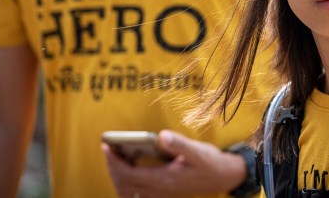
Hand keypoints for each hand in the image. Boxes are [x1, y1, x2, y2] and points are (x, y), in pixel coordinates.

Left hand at [102, 130, 246, 197]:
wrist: (223, 177)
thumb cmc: (210, 162)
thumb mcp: (197, 151)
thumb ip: (179, 144)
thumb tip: (161, 136)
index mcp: (164, 180)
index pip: (130, 174)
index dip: (114, 162)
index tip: (106, 147)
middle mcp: (160, 191)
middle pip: (125, 184)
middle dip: (112, 168)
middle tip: (108, 150)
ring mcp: (161, 195)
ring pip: (129, 192)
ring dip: (118, 177)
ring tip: (114, 160)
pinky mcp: (164, 194)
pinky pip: (137, 195)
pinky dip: (127, 185)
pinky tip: (128, 171)